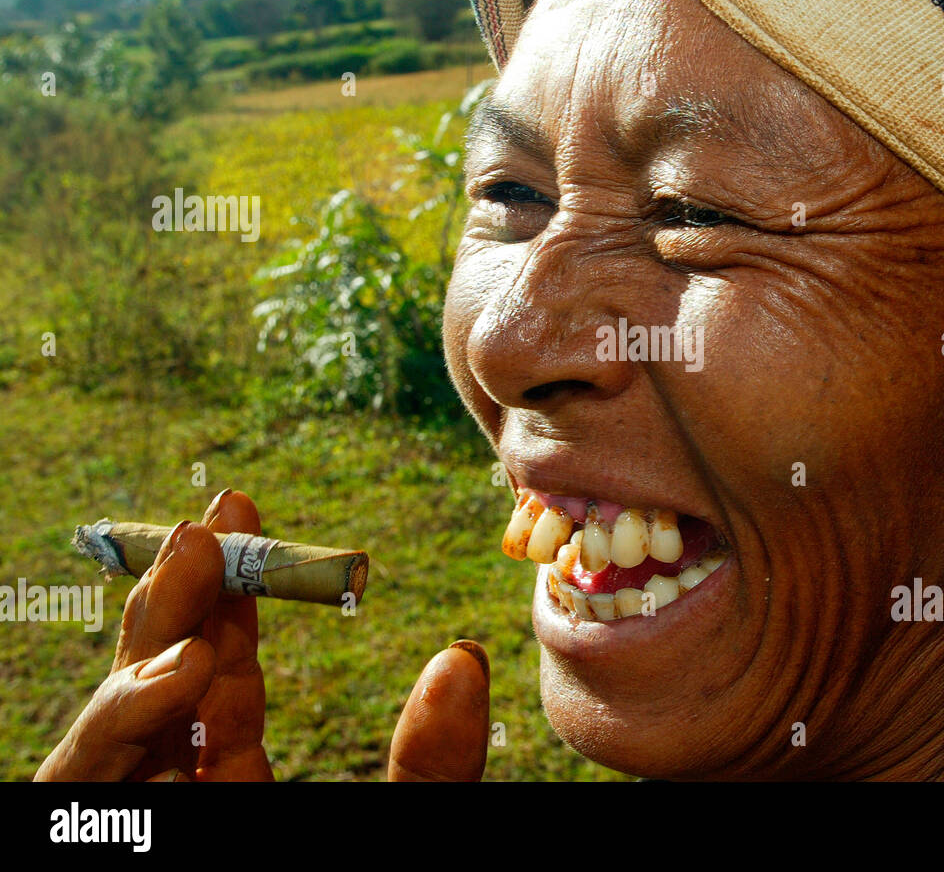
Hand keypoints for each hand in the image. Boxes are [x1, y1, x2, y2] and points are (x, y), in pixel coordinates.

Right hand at [36, 488, 491, 781]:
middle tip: (214, 516)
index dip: (225, 596)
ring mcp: (144, 817)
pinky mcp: (106, 836)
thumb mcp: (411, 825)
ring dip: (147, 635)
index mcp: (239, 785)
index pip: (218, 680)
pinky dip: (120, 721)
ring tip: (197, 558)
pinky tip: (183, 666)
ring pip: (114, 722)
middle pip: (160, 686)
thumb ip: (434, 764)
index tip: (242, 506)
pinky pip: (85, 785)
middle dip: (179, 596)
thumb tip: (460, 658)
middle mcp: (184, 795)